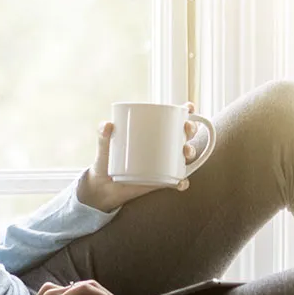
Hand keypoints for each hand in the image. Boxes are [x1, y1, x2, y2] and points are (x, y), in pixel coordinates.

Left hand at [76, 101, 201, 212]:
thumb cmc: (106, 161)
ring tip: (185, 153)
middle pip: (184, 135)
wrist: (103, 187)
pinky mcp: (162, 181)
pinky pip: (177, 181)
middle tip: (186, 129)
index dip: (185, 111)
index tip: (188, 107)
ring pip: (184, 157)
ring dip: (190, 152)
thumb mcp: (104, 147)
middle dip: (191, 129)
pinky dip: (182, 182)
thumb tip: (108, 125)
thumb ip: (103, 136)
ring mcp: (164, 164)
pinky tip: (180, 182)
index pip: (172, 119)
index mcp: (152, 133)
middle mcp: (162, 147)